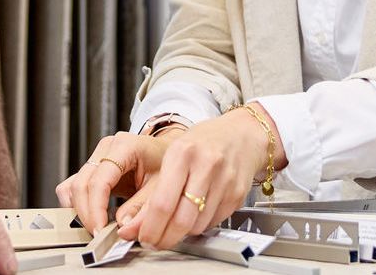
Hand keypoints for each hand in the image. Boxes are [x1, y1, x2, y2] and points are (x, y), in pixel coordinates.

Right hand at [56, 131, 174, 232]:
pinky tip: (91, 216)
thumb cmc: (166, 162)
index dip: (96, 209)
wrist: (168, 153)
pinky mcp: (92, 170)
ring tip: (97, 226)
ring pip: (73, 187)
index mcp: (124, 147)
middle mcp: (106, 149)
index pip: (99, 181)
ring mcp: (97, 158)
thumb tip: (123, 226)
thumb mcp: (162, 186)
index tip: (100, 229)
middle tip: (99, 234)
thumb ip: (142, 207)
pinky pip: (73, 188)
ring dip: (80, 210)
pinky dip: (77, 205)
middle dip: (87, 214)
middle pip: (81, 185)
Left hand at [119, 104, 282, 250]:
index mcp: (183, 152)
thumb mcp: (174, 154)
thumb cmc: (203, 143)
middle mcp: (206, 165)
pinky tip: (195, 214)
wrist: (242, 134)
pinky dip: (199, 225)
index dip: (150, 228)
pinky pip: (213, 223)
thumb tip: (133, 224)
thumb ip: (154, 189)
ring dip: (182, 233)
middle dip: (164, 238)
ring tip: (174, 224)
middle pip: (181, 220)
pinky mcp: (238, 194)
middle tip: (155, 242)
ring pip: (197, 226)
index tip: (143, 237)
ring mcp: (225, 181)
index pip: (162, 203)